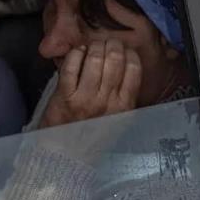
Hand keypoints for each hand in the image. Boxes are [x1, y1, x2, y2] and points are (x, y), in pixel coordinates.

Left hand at [34, 40, 140, 163]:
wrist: (66, 156)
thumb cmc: (92, 136)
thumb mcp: (118, 119)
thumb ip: (124, 95)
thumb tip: (127, 64)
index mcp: (124, 107)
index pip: (134, 69)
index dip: (129, 53)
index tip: (124, 50)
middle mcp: (107, 102)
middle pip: (115, 59)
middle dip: (112, 45)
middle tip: (107, 43)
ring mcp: (85, 99)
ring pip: (94, 59)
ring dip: (94, 47)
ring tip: (92, 48)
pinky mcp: (64, 96)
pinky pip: (72, 65)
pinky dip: (76, 54)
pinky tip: (78, 54)